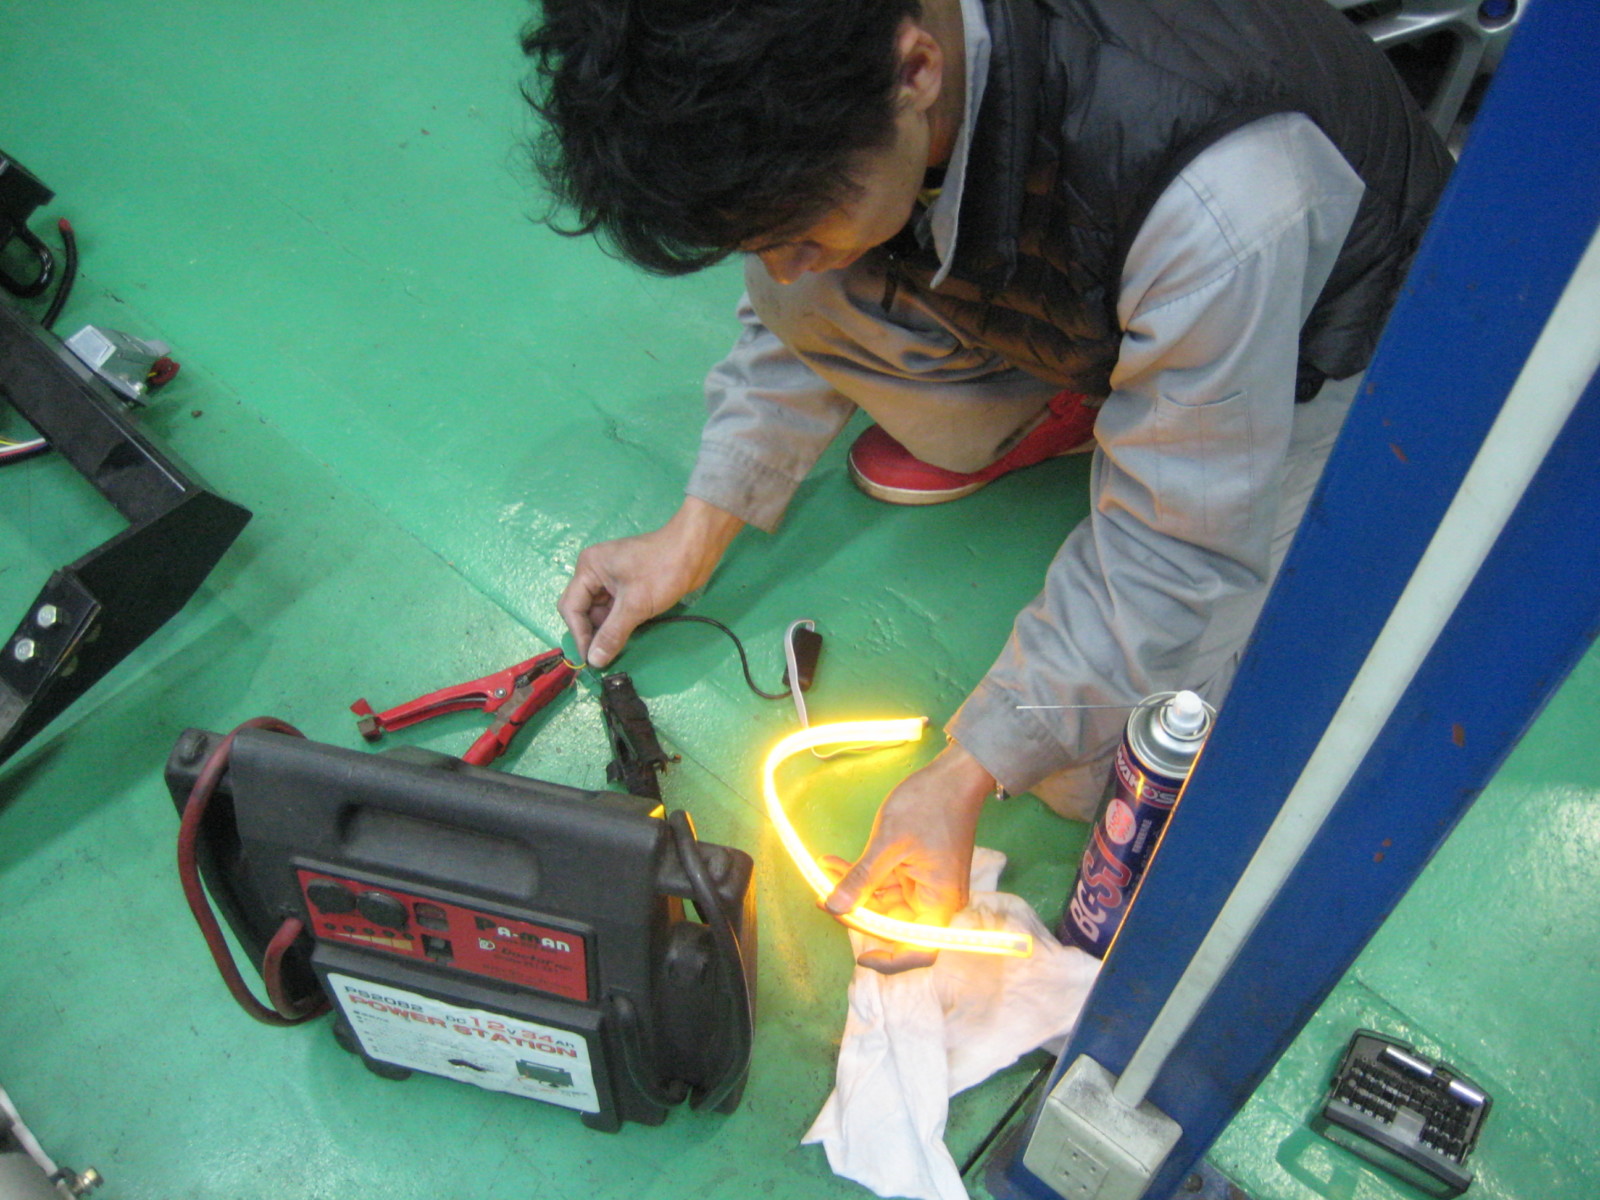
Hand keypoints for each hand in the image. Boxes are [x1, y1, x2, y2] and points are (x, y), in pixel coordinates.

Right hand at [558, 497, 743, 667]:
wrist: (697, 549)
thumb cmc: (662, 570)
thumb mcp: (635, 605)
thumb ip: (612, 634)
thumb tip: (594, 661)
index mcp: (589, 568)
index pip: (571, 607)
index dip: (579, 635)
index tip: (590, 660)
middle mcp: (595, 572)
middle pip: (583, 610)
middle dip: (592, 633)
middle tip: (602, 657)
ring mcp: (613, 578)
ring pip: (601, 612)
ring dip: (607, 630)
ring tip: (615, 650)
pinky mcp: (629, 585)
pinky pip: (616, 609)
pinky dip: (619, 623)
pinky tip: (626, 637)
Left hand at [823, 741, 995, 972]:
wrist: (953, 774)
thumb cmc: (930, 805)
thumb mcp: (888, 843)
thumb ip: (862, 879)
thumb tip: (834, 907)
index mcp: (940, 901)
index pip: (918, 950)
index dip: (890, 960)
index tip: (860, 956)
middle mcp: (936, 899)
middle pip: (894, 925)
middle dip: (858, 913)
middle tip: (823, 898)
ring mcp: (926, 884)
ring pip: (885, 902)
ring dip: (855, 890)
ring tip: (824, 873)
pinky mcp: (917, 870)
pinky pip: (887, 883)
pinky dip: (863, 875)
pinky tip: (835, 864)